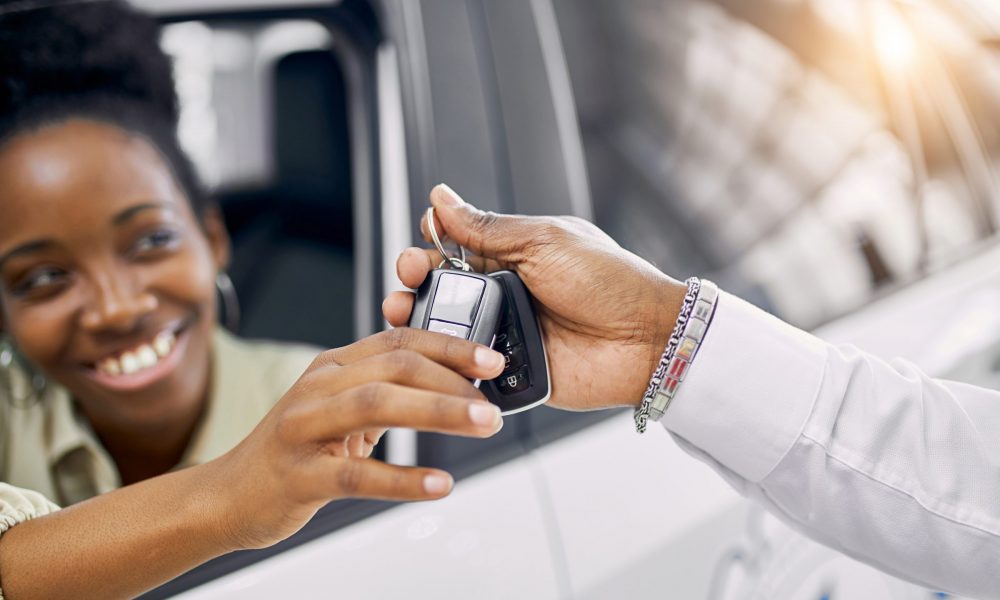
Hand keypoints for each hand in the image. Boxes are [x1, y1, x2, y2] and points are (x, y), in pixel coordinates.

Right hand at [209, 328, 506, 549]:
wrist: (228, 495)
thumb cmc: (294, 450)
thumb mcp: (336, 407)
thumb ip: (384, 389)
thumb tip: (455, 385)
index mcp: (335, 365)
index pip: (400, 340)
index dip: (451, 346)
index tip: (493, 360)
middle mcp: (320, 386)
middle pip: (395, 367)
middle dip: (454, 379)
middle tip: (495, 402)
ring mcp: (305, 427)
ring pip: (379, 406)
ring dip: (439, 412)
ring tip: (483, 425)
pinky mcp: (300, 474)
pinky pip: (358, 474)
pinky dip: (404, 480)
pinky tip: (439, 485)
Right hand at [383, 184, 687, 411]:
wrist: (647, 339)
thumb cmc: (607, 281)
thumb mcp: (543, 242)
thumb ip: (486, 228)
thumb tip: (439, 197)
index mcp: (509, 258)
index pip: (451, 252)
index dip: (426, 252)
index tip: (414, 256)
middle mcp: (503, 297)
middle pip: (440, 294)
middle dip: (413, 288)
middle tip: (405, 286)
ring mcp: (505, 337)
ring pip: (446, 335)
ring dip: (419, 328)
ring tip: (403, 319)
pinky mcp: (512, 376)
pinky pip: (469, 374)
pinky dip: (447, 367)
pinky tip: (429, 361)